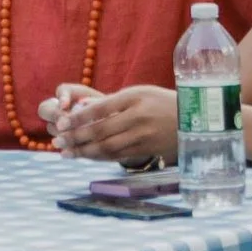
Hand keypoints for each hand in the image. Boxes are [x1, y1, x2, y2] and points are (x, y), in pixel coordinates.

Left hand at [50, 84, 177, 163]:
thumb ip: (114, 102)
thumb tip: (83, 109)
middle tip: (58, 141)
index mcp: (134, 98)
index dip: (78, 118)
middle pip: (101, 131)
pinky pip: (119, 157)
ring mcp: (143, 137)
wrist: (193, 120)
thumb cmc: (161, 102)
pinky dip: (100, 157)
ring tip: (66, 153)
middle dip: (76, 137)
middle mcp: (138, 118)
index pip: (100, 109)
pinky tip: (86, 157)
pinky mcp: (147, 151)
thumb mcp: (140, 93)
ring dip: (84, 151)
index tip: (62, 122)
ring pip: (108, 148)